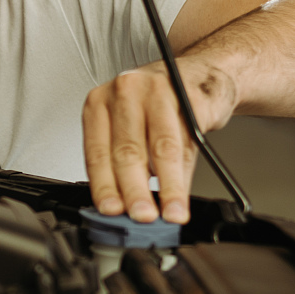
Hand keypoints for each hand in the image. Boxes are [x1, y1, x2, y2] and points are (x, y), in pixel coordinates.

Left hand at [82, 58, 236, 223]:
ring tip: (170, 211)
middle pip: (127, 151)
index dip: (105, 185)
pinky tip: (184, 192)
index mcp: (99, 103)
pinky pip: (189, 141)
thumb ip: (127, 164)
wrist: (197, 76)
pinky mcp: (191, 96)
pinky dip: (187, 173)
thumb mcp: (131, 129)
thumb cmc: (158, 105)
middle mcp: (125, 91)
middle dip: (135, 191)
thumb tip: (127, 208)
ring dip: (167, 187)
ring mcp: (159, 89)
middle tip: (141, 217)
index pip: (97, 151)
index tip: (111, 211)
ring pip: (161, 148)